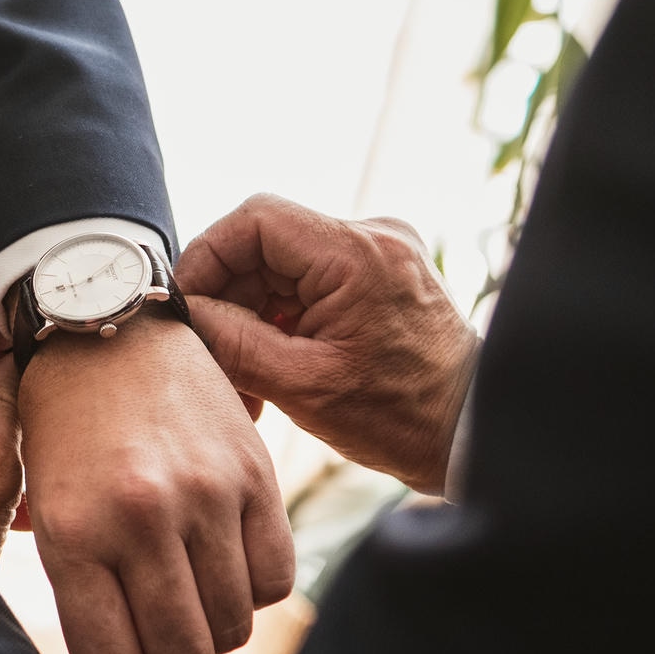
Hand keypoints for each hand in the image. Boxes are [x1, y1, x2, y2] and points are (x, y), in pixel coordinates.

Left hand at [18, 313, 292, 653]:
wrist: (106, 326)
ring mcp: (205, 493)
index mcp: (75, 531)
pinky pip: (275, 575)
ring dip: (216, 646)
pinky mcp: (254, 471)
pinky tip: (225, 578)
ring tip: (193, 631)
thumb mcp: (46, 509)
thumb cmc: (61, 429)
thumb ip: (80, 605)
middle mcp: (141, 516)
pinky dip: (255, 595)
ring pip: (233, 625)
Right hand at [176, 193, 481, 494]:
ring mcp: (378, 255)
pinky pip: (308, 283)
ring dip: (250, 315)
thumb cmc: (404, 417)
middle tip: (209, 353)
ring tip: (240, 376)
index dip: (208, 256)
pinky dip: (280, 320)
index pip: (255, 220)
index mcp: (357, 254)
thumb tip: (182, 314)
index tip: (185, 304)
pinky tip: (269, 367)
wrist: (472, 434)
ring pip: (282, 267)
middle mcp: (372, 239)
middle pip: (265, 245)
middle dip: (228, 298)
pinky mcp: (378, 277)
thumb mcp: (301, 385)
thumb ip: (231, 341)